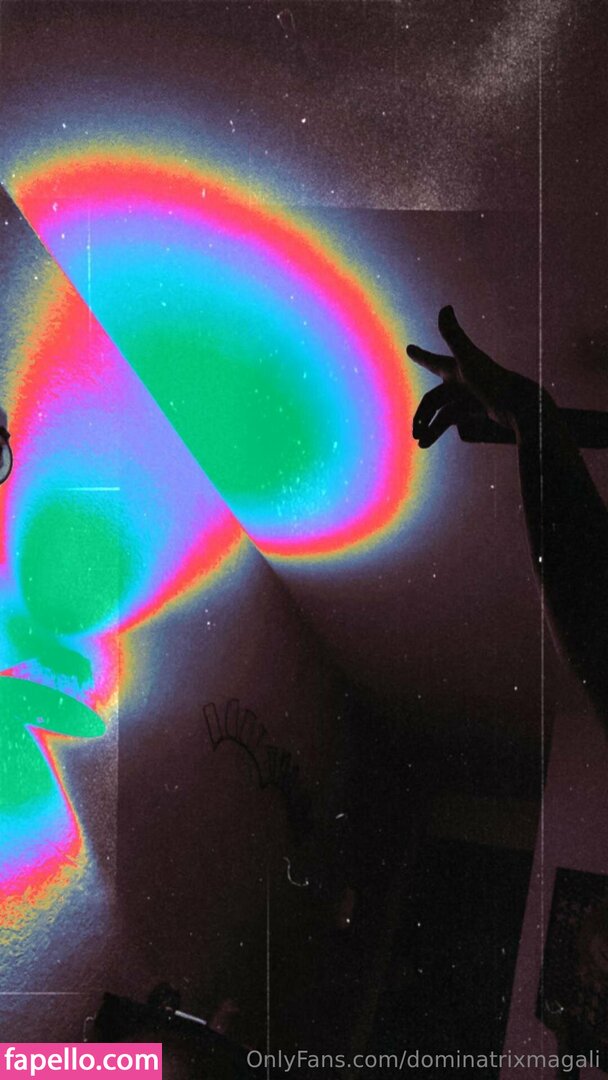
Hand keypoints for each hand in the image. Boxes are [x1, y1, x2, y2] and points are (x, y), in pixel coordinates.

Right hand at [407, 306, 542, 447]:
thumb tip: (445, 307)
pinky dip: (439, 431)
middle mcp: (462, 381)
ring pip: (441, 413)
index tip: (409, 349)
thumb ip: (454, 334)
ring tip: (419, 441)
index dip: (421, 356)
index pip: (434, 361)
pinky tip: (427, 443)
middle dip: (421, 414)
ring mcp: (470, 396)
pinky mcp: (477, 410)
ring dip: (428, 427)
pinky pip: (453, 421)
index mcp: (457, 367)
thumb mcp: (468, 358)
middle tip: (413, 431)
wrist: (520, 406)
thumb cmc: (493, 381)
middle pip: (433, 399)